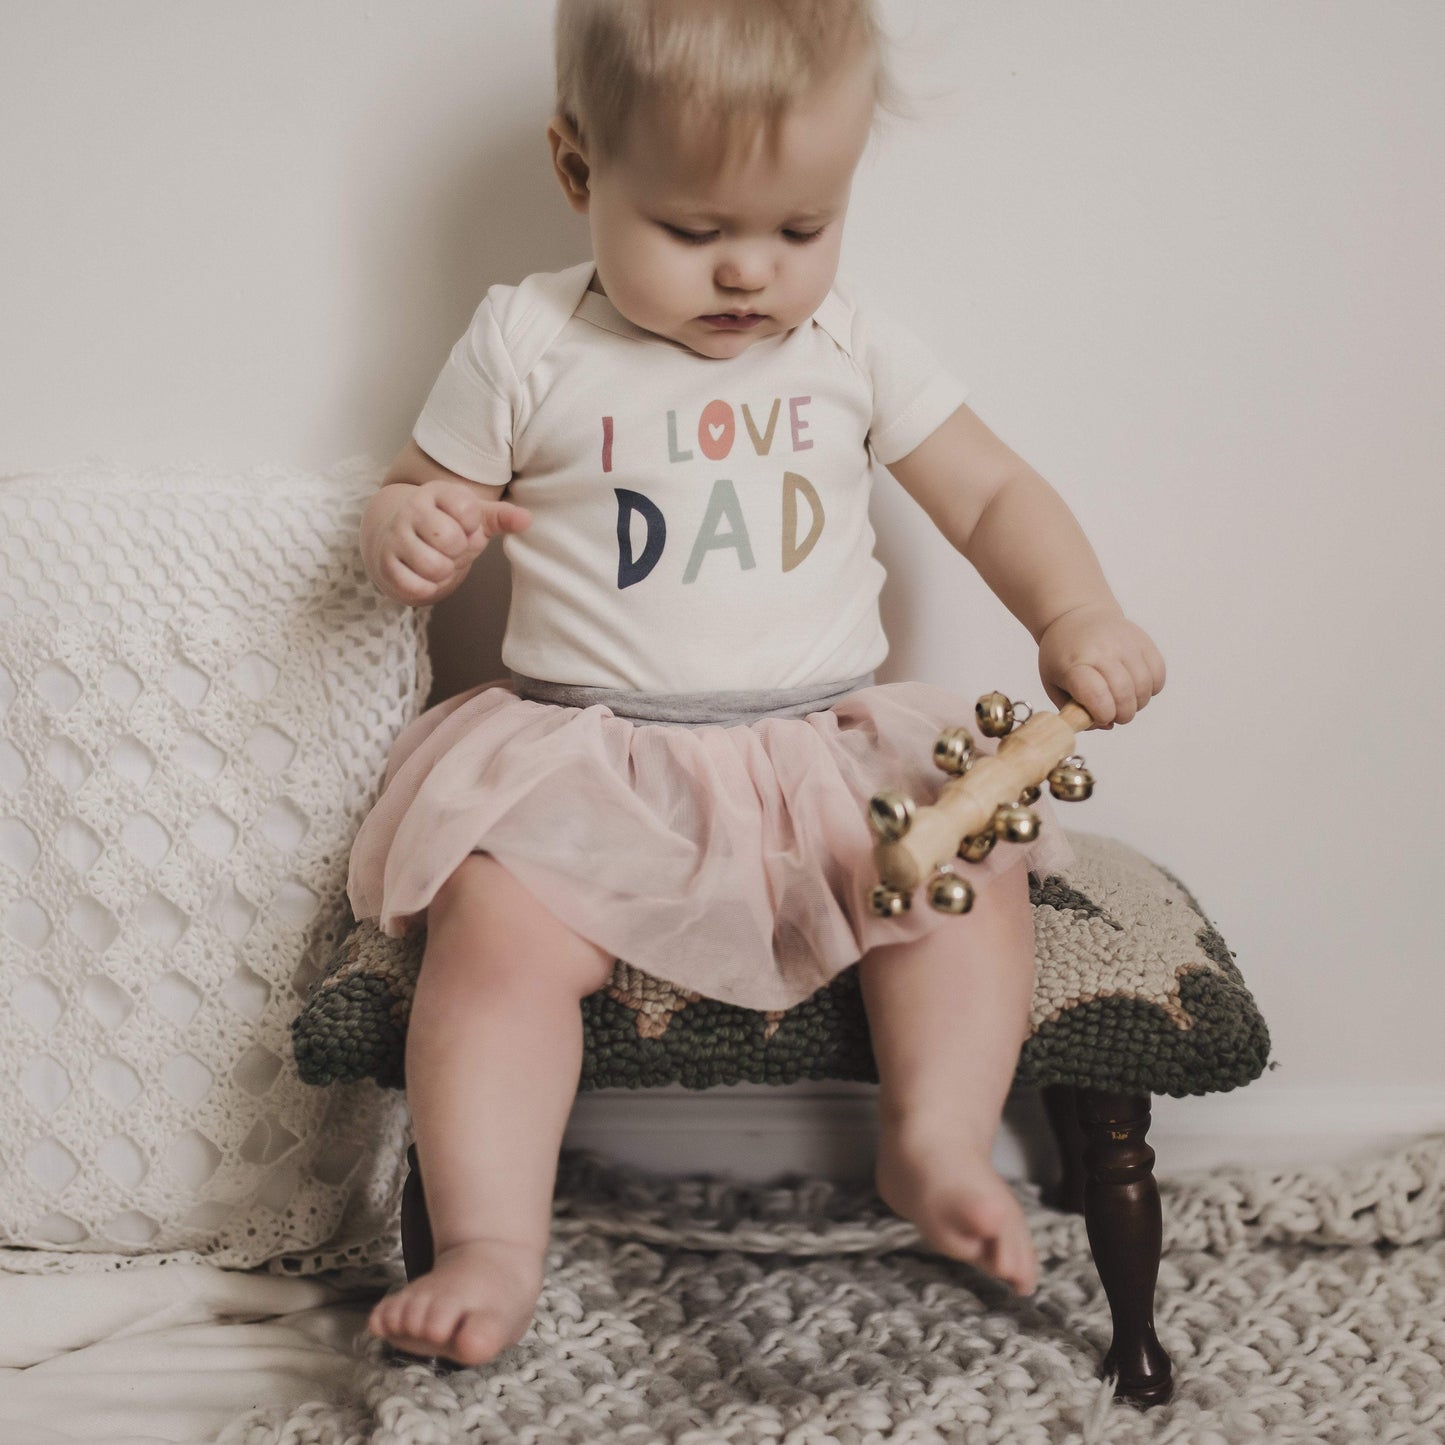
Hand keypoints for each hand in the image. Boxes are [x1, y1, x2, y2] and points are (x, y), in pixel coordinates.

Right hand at [367, 480, 530, 605]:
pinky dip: (428, 588)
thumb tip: (527, 520)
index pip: (467, 511)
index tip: (464, 526)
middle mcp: (412, 509)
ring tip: (439, 561)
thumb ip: (500, 517)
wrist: (397, 538)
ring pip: (435, 566)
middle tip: (451, 548)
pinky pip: (416, 587)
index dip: (472, 528)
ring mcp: (395, 536)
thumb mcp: (474, 517)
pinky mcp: (385, 564)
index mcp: (437, 492)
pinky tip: (424, 576)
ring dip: (444, 572)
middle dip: (459, 552)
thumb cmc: (445, 526)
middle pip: (451, 540)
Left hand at [1036, 603, 1164, 727]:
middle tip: (1115, 715)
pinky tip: (1136, 687)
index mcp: (1075, 664)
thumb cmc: (1062, 655)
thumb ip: (1073, 710)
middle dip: (1122, 714)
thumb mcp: (1053, 682)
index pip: (1095, 695)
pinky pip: (1158, 674)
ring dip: (1138, 703)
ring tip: (1125, 701)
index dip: (1102, 714)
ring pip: (1145, 686)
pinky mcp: (1143, 641)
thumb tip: (1107, 725)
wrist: (1076, 615)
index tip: (1100, 716)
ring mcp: (1125, 643)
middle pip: (1124, 693)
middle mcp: (1102, 651)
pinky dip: (1151, 688)